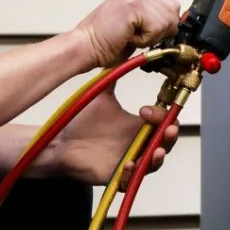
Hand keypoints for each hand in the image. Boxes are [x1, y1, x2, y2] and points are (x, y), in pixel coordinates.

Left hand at [52, 81, 180, 188]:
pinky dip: (131, 174)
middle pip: (164, 143)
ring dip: (157, 158)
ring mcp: (129, 160)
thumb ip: (114, 73)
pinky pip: (129, 179)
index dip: (163, 117)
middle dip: (169, 137)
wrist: (59, 141)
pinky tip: (128, 164)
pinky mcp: (116, 174)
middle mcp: (136, 143)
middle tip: (167, 129)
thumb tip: (122, 50)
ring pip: (152, 163)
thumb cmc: (80, 121)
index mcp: (136, 126)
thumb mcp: (102, 94)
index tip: (147, 110)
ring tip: (156, 151)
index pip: (161, 122)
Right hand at [73, 0, 181, 68]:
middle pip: (172, 12)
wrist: (84, 47)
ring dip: (150, 37)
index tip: (144, 33)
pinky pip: (156, 28)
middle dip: (159, 31)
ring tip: (129, 35)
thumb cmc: (105, 41)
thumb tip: (175, 24)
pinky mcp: (132, 5)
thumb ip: (155, 20)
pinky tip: (127, 36)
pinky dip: (144, 40)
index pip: (171, 7)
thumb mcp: (136, 26)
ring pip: (166, 22)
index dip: (162, 26)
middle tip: (134, 35)